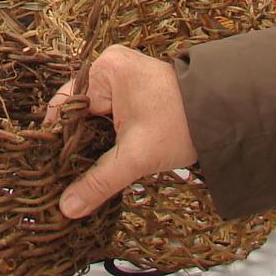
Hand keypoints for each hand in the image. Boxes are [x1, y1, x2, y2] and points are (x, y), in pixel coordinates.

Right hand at [44, 44, 197, 218]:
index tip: (48, 171)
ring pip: (92, 120)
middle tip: (60, 180)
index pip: (64, 107)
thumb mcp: (136, 156)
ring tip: (75, 177)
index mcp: (104, 70)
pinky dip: (104, 139)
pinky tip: (98, 163)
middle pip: (76, 114)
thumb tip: (67, 207)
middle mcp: (108, 68)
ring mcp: (121, 80)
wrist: (226, 117)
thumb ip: (99, 182)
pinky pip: (107, 119)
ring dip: (89, 145)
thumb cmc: (182, 125)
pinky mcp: (132, 94)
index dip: (56, 141)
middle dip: (73, 146)